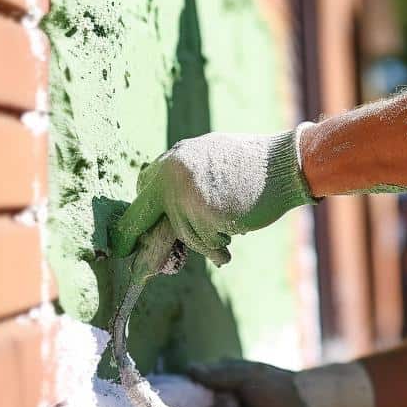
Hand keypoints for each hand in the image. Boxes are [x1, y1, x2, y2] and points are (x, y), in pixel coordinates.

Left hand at [109, 127, 316, 264]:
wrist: (284, 165)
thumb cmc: (255, 164)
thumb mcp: (211, 156)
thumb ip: (187, 175)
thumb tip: (168, 203)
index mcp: (175, 158)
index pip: (145, 185)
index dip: (144, 208)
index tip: (136, 226)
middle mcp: (174, 176)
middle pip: (142, 215)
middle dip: (132, 236)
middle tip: (123, 250)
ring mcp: (188, 196)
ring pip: (184, 235)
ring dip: (205, 237)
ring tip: (227, 225)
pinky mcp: (206, 216)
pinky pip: (206, 243)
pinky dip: (220, 243)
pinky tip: (236, 226)